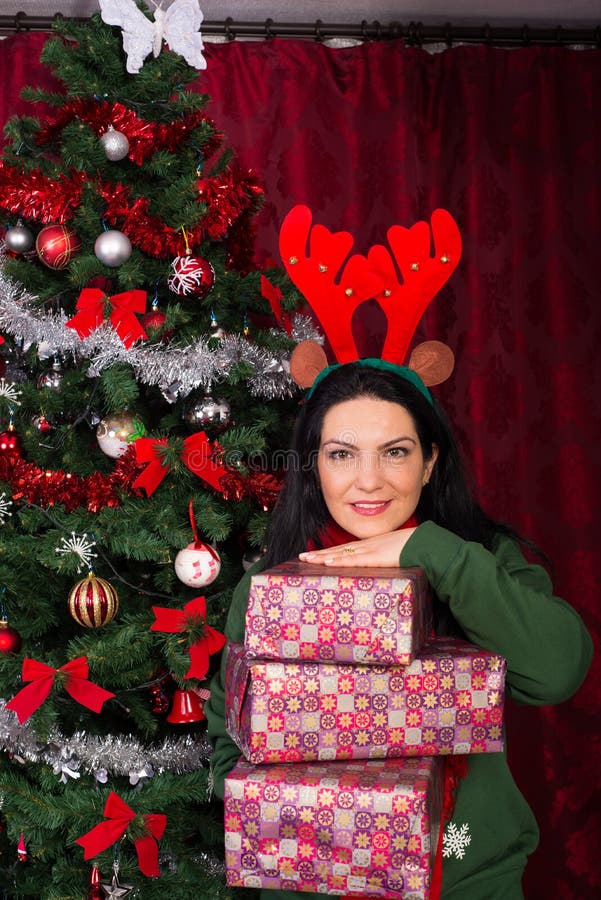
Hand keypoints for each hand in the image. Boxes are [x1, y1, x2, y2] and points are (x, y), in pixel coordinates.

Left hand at [298, 527, 416, 567]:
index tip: (317, 555)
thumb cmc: (415, 549)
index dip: (330, 552)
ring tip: (307, 559)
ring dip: (323, 557)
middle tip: (302, 557)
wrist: (426, 544)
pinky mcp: (375, 558)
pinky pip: (354, 560)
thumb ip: (387, 558)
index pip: (346, 549)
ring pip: (341, 554)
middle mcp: (367, 547)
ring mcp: (370, 551)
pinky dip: (340, 561)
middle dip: (320, 554)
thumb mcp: (397, 553)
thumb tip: (384, 564)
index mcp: (372, 546)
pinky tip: (328, 562)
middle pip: (339, 551)